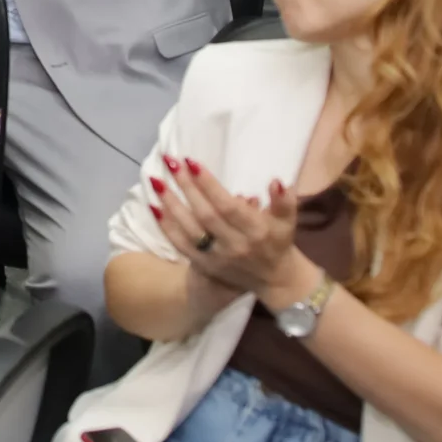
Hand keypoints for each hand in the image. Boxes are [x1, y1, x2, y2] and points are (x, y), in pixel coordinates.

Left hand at [146, 156, 307, 303]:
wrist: (274, 280)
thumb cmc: (278, 241)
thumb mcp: (287, 220)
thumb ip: (284, 201)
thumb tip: (276, 181)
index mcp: (255, 231)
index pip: (228, 206)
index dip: (208, 185)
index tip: (191, 162)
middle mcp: (235, 245)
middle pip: (205, 214)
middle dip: (186, 187)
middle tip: (171, 161)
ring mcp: (217, 257)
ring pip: (189, 229)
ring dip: (170, 204)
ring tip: (156, 180)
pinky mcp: (204, 266)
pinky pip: (181, 245)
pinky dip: (166, 226)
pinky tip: (153, 206)